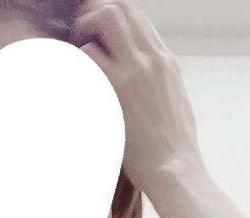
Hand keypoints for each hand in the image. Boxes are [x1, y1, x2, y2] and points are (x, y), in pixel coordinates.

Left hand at [72, 0, 204, 195]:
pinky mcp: (116, 87)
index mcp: (166, 61)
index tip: (99, 32)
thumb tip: (138, 78)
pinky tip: (75, 77)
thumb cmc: (174, 149)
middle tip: (81, 35)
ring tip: (77, 52)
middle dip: (95, 14)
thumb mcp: (173, 103)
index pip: (138, 18)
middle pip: (121, 8)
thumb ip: (156, 81)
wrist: (175, 169)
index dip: (114, 18)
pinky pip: (88, 54)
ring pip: (106, 17)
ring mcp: (135, 69)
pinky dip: (77, 60)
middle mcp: (152, 57)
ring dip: (85, 29)